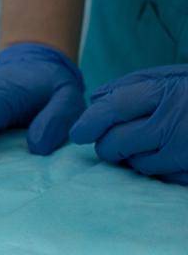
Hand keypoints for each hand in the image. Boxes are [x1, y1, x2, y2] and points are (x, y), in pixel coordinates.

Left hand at [69, 65, 187, 183]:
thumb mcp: (174, 76)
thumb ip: (134, 86)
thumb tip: (95, 101)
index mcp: (168, 93)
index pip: (112, 109)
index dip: (89, 123)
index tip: (79, 133)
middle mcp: (176, 124)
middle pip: (118, 144)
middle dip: (109, 146)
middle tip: (113, 143)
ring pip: (140, 166)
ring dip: (137, 159)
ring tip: (154, 144)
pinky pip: (166, 178)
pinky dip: (163, 170)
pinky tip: (173, 156)